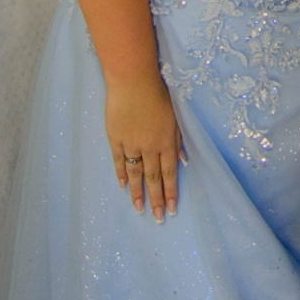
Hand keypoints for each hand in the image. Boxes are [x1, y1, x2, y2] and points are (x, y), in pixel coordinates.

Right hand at [105, 72, 186, 219]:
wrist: (133, 81)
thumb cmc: (158, 94)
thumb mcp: (176, 116)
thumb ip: (178, 140)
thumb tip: (184, 160)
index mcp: (166, 141)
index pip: (170, 173)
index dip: (171, 192)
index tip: (172, 209)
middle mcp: (150, 147)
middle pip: (153, 178)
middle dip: (156, 199)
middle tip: (157, 218)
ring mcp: (131, 143)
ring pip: (135, 173)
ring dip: (138, 193)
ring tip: (139, 209)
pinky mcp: (116, 138)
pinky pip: (119, 160)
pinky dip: (121, 174)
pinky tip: (122, 186)